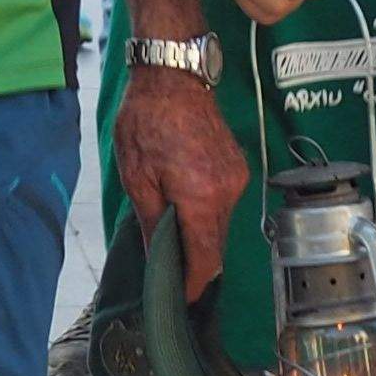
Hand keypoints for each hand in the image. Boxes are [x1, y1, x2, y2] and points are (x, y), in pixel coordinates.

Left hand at [108, 57, 250, 291]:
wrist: (175, 75)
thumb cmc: (147, 122)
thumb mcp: (137, 176)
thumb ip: (151, 222)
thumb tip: (157, 259)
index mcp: (202, 198)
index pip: (205, 258)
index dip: (194, 284)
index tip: (182, 299)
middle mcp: (228, 193)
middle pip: (215, 245)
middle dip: (194, 263)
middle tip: (170, 274)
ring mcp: (237, 178)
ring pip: (220, 225)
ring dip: (199, 235)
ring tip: (171, 236)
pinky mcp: (238, 166)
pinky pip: (224, 203)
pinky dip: (206, 213)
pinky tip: (184, 206)